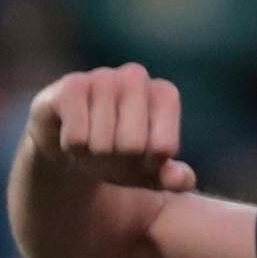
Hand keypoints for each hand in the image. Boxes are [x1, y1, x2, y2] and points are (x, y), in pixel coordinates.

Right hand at [26, 64, 198, 193]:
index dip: (149, 164)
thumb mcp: (148, 171)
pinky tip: (72, 134)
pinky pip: (77, 137)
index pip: (163, 147)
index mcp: (164, 94)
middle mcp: (136, 77)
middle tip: (111, 151)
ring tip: (91, 143)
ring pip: (102, 143)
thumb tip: (184, 180)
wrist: (72, 140)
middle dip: (119, 160)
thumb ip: (172, 178)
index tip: (140, 156)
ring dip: (94, 155)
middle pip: (133, 145)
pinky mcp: (72, 86)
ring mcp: (103, 77)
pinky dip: (73, 148)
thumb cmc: (118, 153)